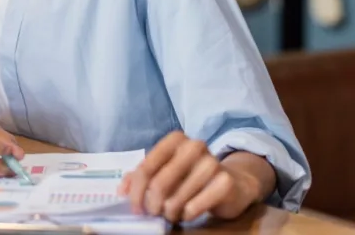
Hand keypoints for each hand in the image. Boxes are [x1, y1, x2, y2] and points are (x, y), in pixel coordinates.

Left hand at [118, 131, 266, 222]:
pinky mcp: (225, 183)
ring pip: (176, 199)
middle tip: (153, 213)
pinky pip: (194, 208)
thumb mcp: (165, 169)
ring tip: (172, 213)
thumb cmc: (191, 175)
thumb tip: (121, 191)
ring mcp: (212, 163)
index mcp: (175, 139)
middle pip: (159, 184)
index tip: (135, 208)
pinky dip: (186, 215)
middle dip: (152, 205)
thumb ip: (141, 176)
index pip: (146, 168)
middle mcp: (194, 146)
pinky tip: (188, 213)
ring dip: (170, 212)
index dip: (136, 192)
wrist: (233, 181)